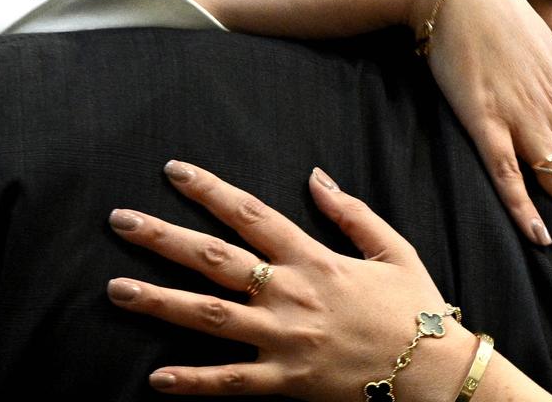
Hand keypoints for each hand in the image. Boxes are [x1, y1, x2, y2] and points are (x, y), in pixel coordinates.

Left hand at [107, 161, 480, 400]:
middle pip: (215, 259)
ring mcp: (284, 339)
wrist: (435, 372)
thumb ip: (350, 212)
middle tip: (120, 221)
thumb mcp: (392, 249)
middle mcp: (291, 294)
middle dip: (163, 237)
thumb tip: (315, 176)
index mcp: (314, 258)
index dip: (209, 190)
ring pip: (209, 316)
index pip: (250, 214)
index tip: (174, 171)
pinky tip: (156, 379)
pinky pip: (231, 382)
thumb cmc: (415, 309)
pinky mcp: (286, 382)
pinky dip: (193, 381)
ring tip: (116, 290)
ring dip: (159, 302)